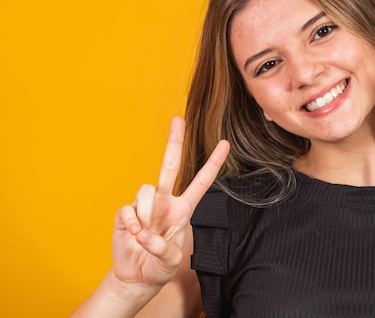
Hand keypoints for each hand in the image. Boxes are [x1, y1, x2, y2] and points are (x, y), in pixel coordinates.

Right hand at [111, 117, 229, 292]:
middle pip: (169, 167)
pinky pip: (128, 210)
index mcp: (183, 209)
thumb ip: (163, 249)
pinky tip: (133, 236)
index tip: (225, 143)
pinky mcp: (125, 214)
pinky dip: (132, 225)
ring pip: (147, 190)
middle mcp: (165, 202)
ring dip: (146, 216)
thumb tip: (145, 234)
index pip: (201, 182)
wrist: (136, 278)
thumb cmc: (159, 267)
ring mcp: (144, 206)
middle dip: (174, 143)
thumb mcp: (170, 263)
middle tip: (178, 119)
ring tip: (145, 236)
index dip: (213, 164)